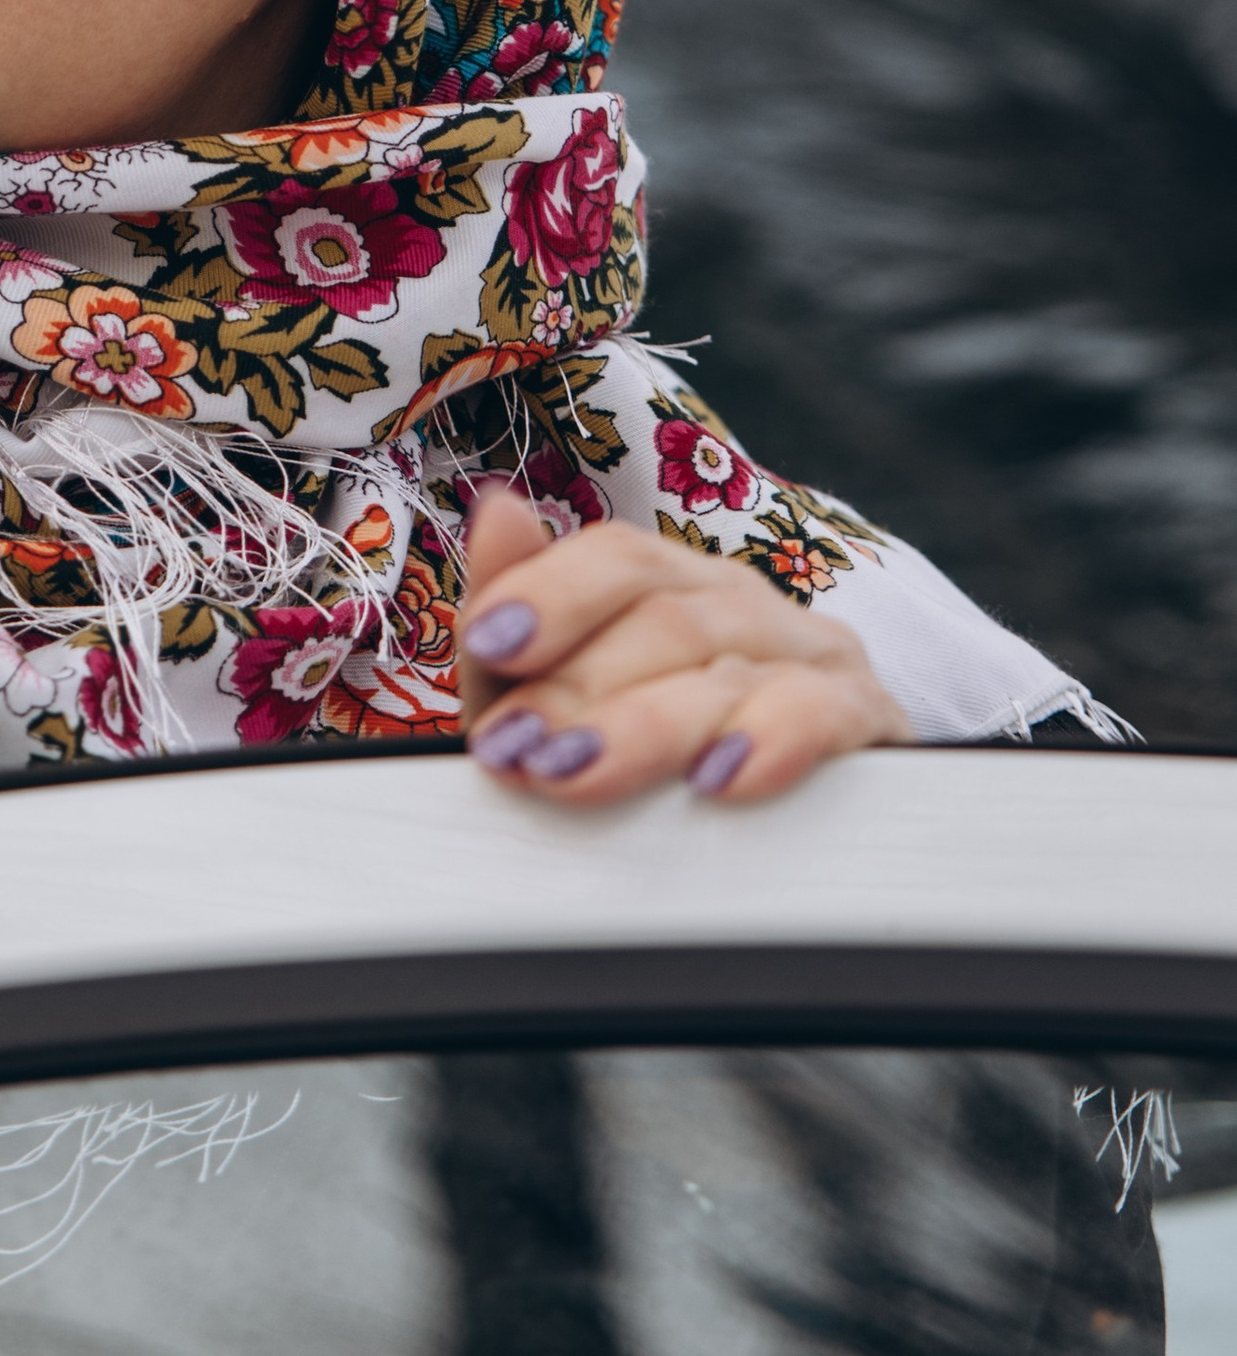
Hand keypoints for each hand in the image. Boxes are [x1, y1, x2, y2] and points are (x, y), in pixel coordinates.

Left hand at [454, 482, 910, 804]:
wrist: (778, 849)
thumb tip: (499, 507)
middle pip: (666, 617)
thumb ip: (522, 619)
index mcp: (673, 586)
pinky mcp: (868, 719)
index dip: (551, 594)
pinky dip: (770, 739)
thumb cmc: (647, 768)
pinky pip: (822, 713)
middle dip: (580, 683)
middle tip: (517, 747)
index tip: (487, 643)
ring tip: (578, 769)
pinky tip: (719, 777)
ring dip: (647, 724)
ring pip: (728, 667)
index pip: (620, 557)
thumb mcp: (560, 702)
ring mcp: (812, 656)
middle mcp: (743, 606)